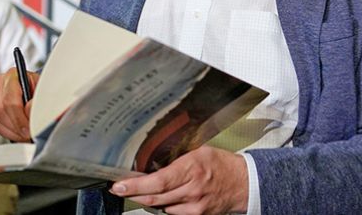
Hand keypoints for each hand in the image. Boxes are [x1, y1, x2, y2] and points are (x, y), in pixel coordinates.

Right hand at [0, 68, 38, 140]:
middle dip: (16, 127)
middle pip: (0, 111)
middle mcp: (0, 83)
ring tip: (25, 136)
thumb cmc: (41, 88)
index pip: (10, 100)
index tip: (28, 129)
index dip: (18, 118)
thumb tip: (29, 109)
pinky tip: (18, 134)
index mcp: (13, 75)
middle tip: (29, 134)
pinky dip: (7, 132)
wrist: (38, 89)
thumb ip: (39, 100)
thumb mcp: (45, 91)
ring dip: (12, 131)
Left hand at [109, 146, 248, 214]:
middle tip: (120, 189)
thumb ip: (176, 160)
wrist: (243, 183)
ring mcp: (195, 207)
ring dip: (149, 200)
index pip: (157, 182)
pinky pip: (172, 214)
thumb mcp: (198, 152)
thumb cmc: (221, 164)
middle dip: (134, 194)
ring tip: (142, 190)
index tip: (119, 186)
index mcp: (192, 169)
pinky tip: (163, 198)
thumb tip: (151, 163)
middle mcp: (192, 190)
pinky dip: (164, 206)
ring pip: (161, 208)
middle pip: (154, 198)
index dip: (135, 186)